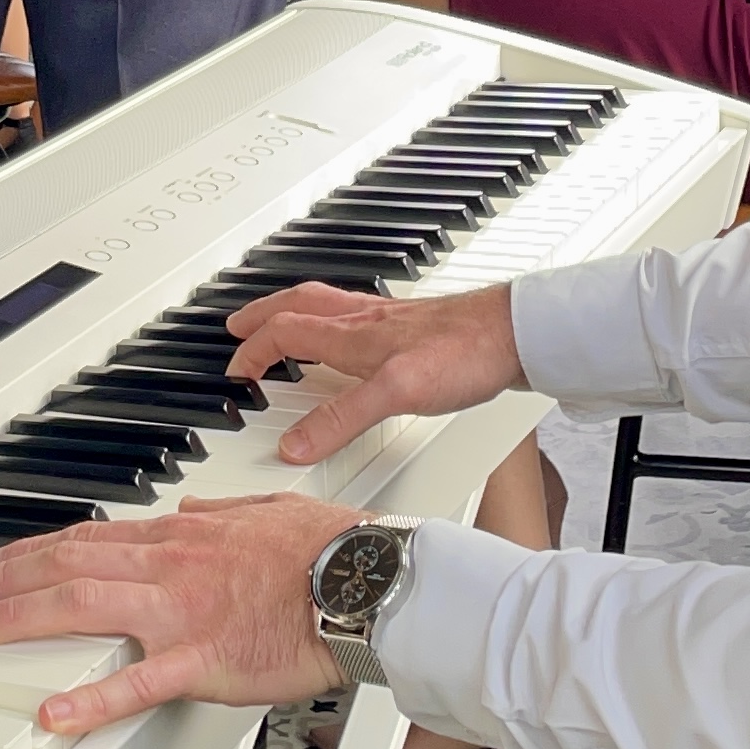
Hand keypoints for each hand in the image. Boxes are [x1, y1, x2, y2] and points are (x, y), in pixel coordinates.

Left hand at [0, 493, 353, 729]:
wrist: (368, 580)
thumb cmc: (333, 547)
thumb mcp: (270, 509)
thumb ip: (223, 511)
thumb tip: (190, 507)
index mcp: (185, 536)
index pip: (93, 537)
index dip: (39, 548)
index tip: (4, 559)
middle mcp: (171, 566)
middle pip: (69, 564)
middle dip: (8, 578)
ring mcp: (182, 612)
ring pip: (83, 606)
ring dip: (21, 618)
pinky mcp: (204, 660)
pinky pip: (137, 683)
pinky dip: (90, 701)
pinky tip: (52, 716)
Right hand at [223, 277, 524, 462]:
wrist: (514, 335)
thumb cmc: (462, 353)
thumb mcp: (395, 394)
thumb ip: (342, 418)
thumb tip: (294, 444)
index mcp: (351, 334)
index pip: (285, 332)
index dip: (254, 350)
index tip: (236, 371)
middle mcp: (364, 320)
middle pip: (298, 305)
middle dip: (262, 314)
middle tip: (238, 324)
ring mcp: (388, 321)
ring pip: (325, 306)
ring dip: (293, 311)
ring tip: (281, 323)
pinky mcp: (412, 328)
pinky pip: (355, 316)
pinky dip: (334, 323)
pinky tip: (351, 339)